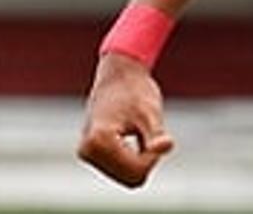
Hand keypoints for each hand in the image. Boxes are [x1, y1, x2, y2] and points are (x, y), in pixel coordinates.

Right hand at [76, 53, 175, 187]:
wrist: (118, 75)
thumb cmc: (136, 91)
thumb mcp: (151, 114)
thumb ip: (157, 135)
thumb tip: (166, 146)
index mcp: (98, 140)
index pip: (136, 172)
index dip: (154, 157)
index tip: (159, 136)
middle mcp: (86, 150)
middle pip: (130, 179)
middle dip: (147, 161)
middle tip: (150, 134)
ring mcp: (85, 154)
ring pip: (126, 177)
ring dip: (140, 160)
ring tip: (138, 131)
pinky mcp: (89, 154)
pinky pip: (120, 171)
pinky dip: (132, 159)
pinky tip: (131, 136)